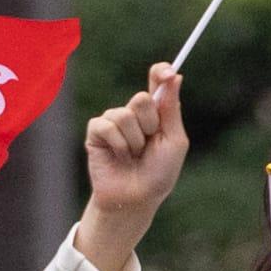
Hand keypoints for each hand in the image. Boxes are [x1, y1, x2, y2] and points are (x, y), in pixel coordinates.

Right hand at [75, 62, 186, 270]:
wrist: (135, 197)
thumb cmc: (159, 173)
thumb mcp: (174, 140)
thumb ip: (171, 109)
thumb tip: (174, 76)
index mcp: (157, 113)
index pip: (157, 83)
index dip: (160, 73)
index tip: (168, 73)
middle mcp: (134, 114)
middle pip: (141, 98)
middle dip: (150, 123)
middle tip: (149, 143)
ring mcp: (113, 122)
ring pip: (123, 114)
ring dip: (133, 139)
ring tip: (133, 155)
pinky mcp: (95, 133)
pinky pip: (105, 125)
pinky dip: (117, 143)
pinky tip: (118, 155)